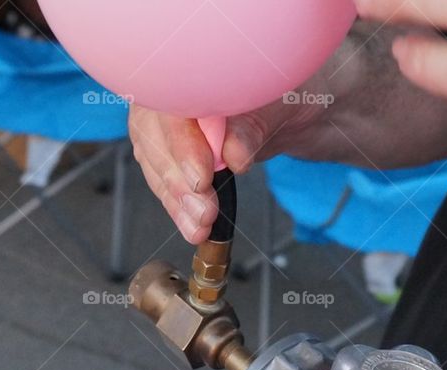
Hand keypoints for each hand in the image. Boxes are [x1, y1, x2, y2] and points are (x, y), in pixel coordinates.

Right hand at [129, 103, 308, 243]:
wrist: (292, 109)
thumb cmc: (285, 92)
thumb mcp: (280, 102)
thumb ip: (253, 125)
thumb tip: (233, 154)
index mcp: (187, 66)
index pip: (169, 106)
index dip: (182, 144)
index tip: (202, 177)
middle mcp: (166, 93)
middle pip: (155, 141)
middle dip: (179, 182)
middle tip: (204, 210)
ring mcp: (163, 126)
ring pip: (157, 166)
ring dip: (177, 202)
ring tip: (200, 226)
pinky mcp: (170, 154)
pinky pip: (166, 181)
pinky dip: (179, 207)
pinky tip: (192, 226)